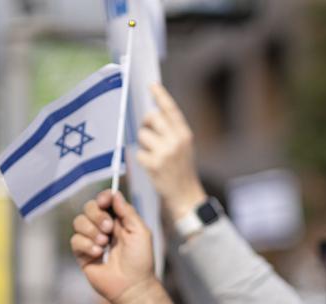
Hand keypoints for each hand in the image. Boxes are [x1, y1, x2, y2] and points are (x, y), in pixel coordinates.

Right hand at [70, 190, 154, 303]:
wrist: (132, 285)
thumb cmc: (141, 259)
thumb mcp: (140, 232)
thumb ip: (127, 212)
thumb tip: (114, 193)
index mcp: (119, 220)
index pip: (105, 201)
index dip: (102, 197)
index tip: (105, 201)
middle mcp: (104, 228)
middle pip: (89, 207)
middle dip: (96, 215)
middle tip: (108, 228)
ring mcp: (92, 240)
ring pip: (78, 222)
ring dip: (91, 231)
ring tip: (104, 244)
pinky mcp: (82, 254)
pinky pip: (75, 240)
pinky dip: (86, 245)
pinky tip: (98, 254)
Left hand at [137, 84, 207, 220]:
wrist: (186, 195)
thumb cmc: (182, 169)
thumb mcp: (184, 147)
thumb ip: (172, 131)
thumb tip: (152, 115)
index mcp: (185, 134)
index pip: (171, 110)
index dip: (161, 96)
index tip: (152, 86)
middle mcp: (176, 141)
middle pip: (152, 118)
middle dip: (146, 123)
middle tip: (148, 132)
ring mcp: (165, 152)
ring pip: (143, 135)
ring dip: (143, 144)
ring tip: (153, 154)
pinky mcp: (154, 164)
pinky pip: (139, 153)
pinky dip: (142, 159)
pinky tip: (151, 166)